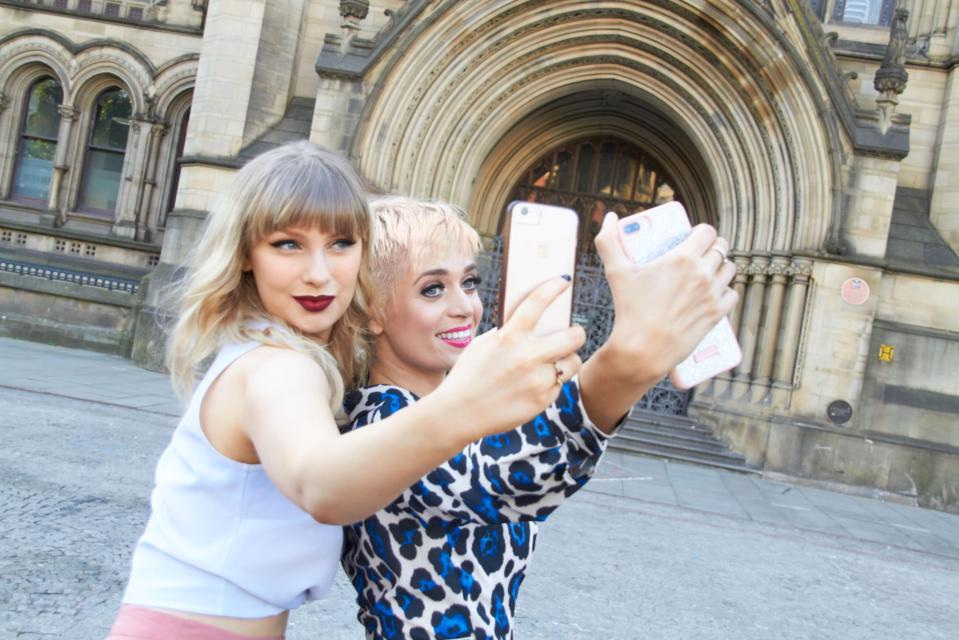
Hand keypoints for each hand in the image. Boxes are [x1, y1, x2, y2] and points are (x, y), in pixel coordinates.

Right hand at [437, 276, 585, 438]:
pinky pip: (559, 385)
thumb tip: (529, 321)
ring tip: (557, 361)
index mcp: (509, 337)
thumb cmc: (468, 376)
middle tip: (573, 334)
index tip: (564, 281)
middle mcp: (527, 356)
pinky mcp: (542, 400)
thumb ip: (507, 333)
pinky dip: (552, 382)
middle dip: (577, 333)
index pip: (538, 302)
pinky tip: (537, 384)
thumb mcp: (482, 345)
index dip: (554, 287)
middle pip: (573, 336)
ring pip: (572, 362)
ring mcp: (537, 380)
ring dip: (568, 360)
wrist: (459, 413)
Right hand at [594, 212, 738, 385]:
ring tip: (710, 270)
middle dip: (712, 247)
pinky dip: (726, 290)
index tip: (694, 237)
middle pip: (721, 247)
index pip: (707, 231)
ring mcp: (712, 294)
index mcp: (683, 257)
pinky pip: (732, 293)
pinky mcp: (717, 313)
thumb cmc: (628, 309)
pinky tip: (717, 290)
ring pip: (729, 269)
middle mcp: (703, 273)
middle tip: (700, 253)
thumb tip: (610, 217)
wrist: (643, 349)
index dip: (702, 232)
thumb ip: (608, 241)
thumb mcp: (616, 271)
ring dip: (721, 267)